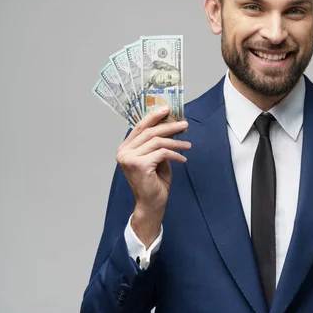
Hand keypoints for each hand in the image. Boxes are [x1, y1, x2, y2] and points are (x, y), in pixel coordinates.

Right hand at [115, 106, 190, 245]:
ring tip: (188, 145)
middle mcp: (124, 152)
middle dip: (170, 126)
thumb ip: (158, 144)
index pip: (140, 127)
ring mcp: (130, 158)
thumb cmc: (154, 182)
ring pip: (158, 141)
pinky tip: (183, 159)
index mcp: (125, 148)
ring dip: (176, 142)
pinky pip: (162, 153)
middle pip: (150, 132)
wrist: (152, 203)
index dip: (154, 116)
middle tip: (185, 125)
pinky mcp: (140, 165)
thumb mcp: (156, 158)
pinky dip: (176, 154)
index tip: (168, 109)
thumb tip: (170, 125)